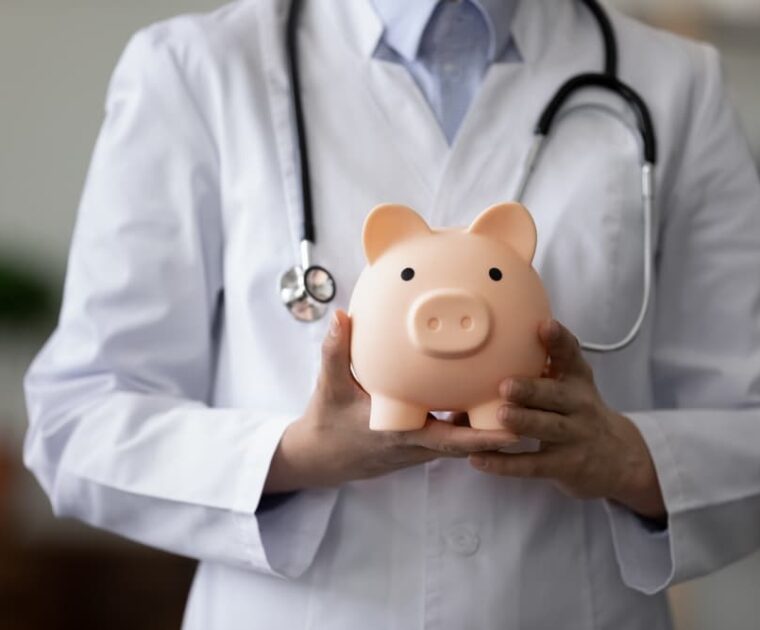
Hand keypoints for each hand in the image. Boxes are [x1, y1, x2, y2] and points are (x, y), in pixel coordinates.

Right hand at [263, 309, 517, 493]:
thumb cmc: (326, 424)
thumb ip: (334, 351)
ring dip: (490, 420)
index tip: (513, 428)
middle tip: (534, 405)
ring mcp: (422, 444)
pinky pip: (452, 429)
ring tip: (521, 395)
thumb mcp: (329, 387)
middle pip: (470, 439)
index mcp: (401, 434)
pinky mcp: (421, 440)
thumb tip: (341, 316)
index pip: (450, 440)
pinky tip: (483, 387)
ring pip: (465, 434)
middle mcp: (419, 444)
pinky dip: (469, 415)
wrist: (322, 456)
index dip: (483, 437)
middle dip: (500, 428)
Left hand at [468, 319, 665, 521]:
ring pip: (548, 428)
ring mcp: (574, 437)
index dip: (559, 340)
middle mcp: (580, 405)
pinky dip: (505, 463)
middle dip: (532, 389)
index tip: (545, 325)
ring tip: (500, 415)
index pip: (571, 356)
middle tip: (506, 384)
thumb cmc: (577, 410)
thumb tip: (492, 342)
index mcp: (577, 380)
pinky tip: (479, 459)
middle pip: (557, 396)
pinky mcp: (564, 466)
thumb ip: (544, 363)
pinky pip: (533, 465)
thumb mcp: (572, 383)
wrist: (618, 459)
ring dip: (524, 422)